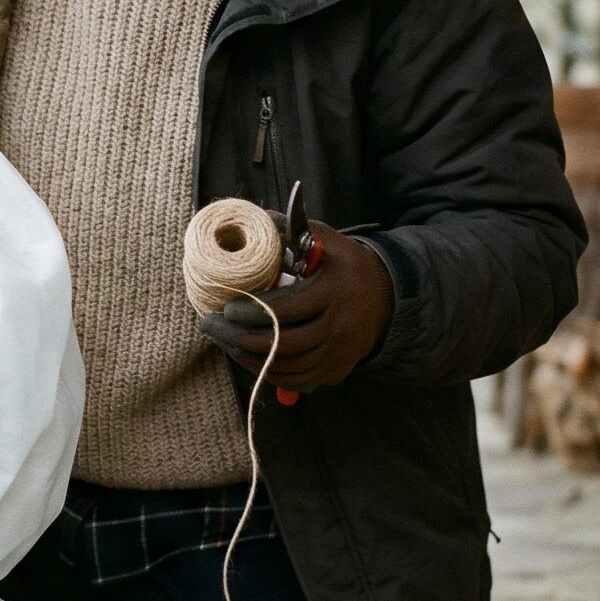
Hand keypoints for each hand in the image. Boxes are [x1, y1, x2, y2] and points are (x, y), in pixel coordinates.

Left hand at [197, 223, 393, 392]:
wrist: (387, 296)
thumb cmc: (346, 264)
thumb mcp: (326, 239)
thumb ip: (292, 228)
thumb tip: (259, 220)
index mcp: (335, 292)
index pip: (289, 308)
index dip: (253, 311)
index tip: (227, 308)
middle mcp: (341, 327)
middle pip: (284, 343)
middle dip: (241, 339)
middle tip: (212, 327)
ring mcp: (340, 354)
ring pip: (288, 367)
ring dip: (249, 359)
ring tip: (224, 342)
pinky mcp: (337, 370)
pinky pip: (297, 380)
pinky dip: (268, 372)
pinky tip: (247, 357)